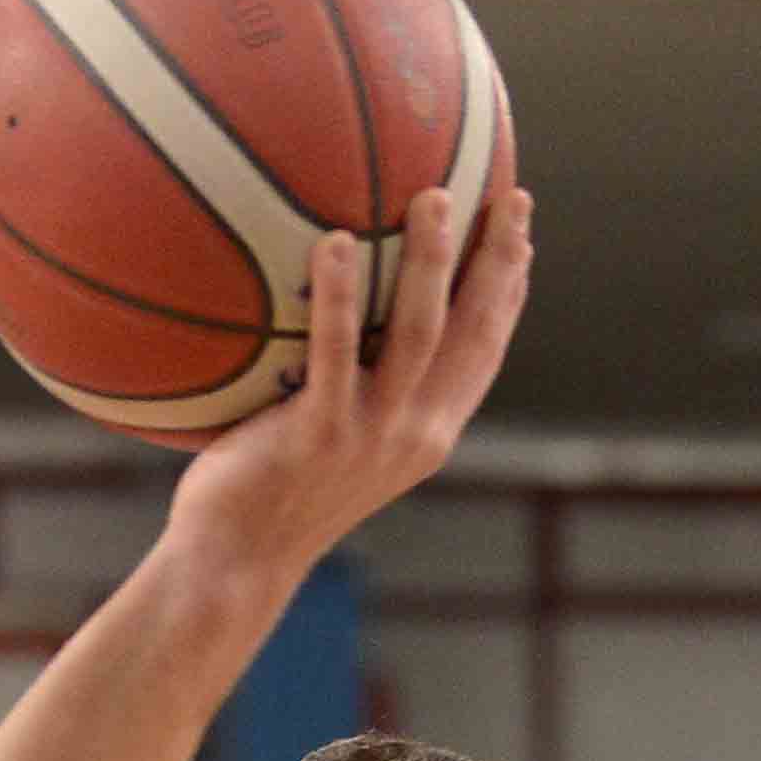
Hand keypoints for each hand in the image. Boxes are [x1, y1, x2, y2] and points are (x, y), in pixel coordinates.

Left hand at [164, 183, 534, 588]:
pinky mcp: (321, 434)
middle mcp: (416, 433)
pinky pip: (334, 351)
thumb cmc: (271, 494)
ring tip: (434, 198)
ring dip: (432, 261)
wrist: (237, 562)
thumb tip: (343, 318)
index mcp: (428, 433)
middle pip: (473, 332)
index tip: (524, 237)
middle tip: (511, 198)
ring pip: (421, 334)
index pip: (485, 352)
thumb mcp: (335, 444)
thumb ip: (357, 388)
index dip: (510, 293)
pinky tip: (333, 241)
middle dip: (499, 261)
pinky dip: (338, 295)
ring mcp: (372, 435)